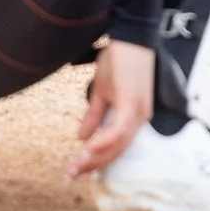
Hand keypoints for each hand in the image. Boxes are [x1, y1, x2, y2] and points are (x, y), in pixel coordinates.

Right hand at [67, 39, 154, 178]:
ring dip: (95, 157)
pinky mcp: (132, 101)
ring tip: (75, 167)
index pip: (116, 147)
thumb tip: (82, 137)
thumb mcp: (102, 91)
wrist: (130, 35)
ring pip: (118, 144)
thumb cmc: (120, 60)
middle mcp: (139, 118)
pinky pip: (119, 129)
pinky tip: (89, 148)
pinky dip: (104, 141)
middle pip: (117, 151)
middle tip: (70, 175)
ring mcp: (137, 111)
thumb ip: (95, 115)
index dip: (96, 161)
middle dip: (92, 165)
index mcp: (134, 117)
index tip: (75, 171)